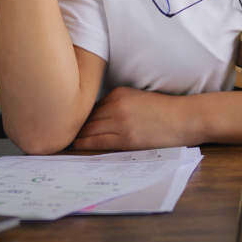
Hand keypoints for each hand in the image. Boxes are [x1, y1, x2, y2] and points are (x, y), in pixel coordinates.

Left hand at [72, 86, 202, 149]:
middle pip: (85, 118)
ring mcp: (121, 122)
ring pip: (88, 130)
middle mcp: (116, 105)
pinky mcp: (126, 138)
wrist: (186, 118)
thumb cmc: (165, 111)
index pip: (90, 107)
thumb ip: (117, 105)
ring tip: (60, 143)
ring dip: (75, 137)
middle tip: (55, 134)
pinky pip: (97, 142)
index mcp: (119, 93)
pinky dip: (84, 145)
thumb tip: (96, 120)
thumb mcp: (138, 99)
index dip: (77, 118)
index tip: (65, 123)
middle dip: (72, 127)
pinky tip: (75, 147)